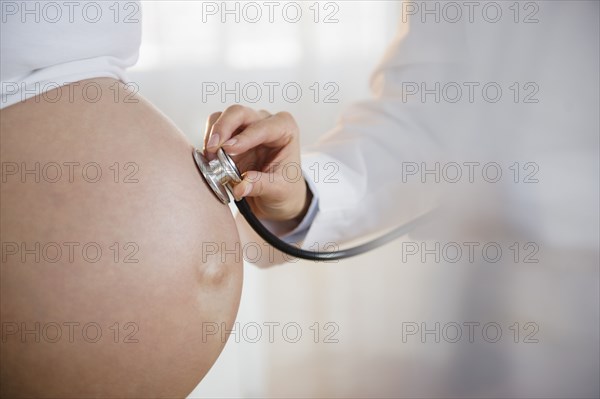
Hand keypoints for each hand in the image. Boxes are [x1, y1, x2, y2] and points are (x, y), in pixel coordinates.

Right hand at [203, 105, 310, 224]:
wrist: (278, 197)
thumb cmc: (285, 189)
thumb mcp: (279, 190)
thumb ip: (260, 185)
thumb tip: (241, 186)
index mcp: (285, 130)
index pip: (263, 127)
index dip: (245, 137)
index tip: (228, 148)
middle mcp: (265, 122)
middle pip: (239, 113)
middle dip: (223, 127)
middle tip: (213, 148)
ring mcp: (246, 127)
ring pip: (223, 117)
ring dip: (213, 135)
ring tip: (210, 157)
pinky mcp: (231, 136)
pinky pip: (215, 130)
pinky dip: (209, 141)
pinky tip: (210, 159)